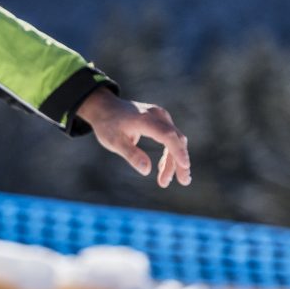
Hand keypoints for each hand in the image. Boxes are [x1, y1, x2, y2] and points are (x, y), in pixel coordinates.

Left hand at [78, 88, 192, 187]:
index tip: (185, 166)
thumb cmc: (107, 125)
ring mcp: (160, 116)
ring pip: (175, 139)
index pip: (168, 136)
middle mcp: (157, 115)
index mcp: (145, 120)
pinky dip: (170, 152)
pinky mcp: (161, 119)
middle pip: (176, 139)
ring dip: (175, 160)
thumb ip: (131, 154)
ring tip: (166, 181)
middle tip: (184, 181)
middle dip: (180, 162)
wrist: (104, 107)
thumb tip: (147, 170)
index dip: (178, 151)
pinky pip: (171, 137)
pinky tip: (163, 167)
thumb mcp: (114, 142)